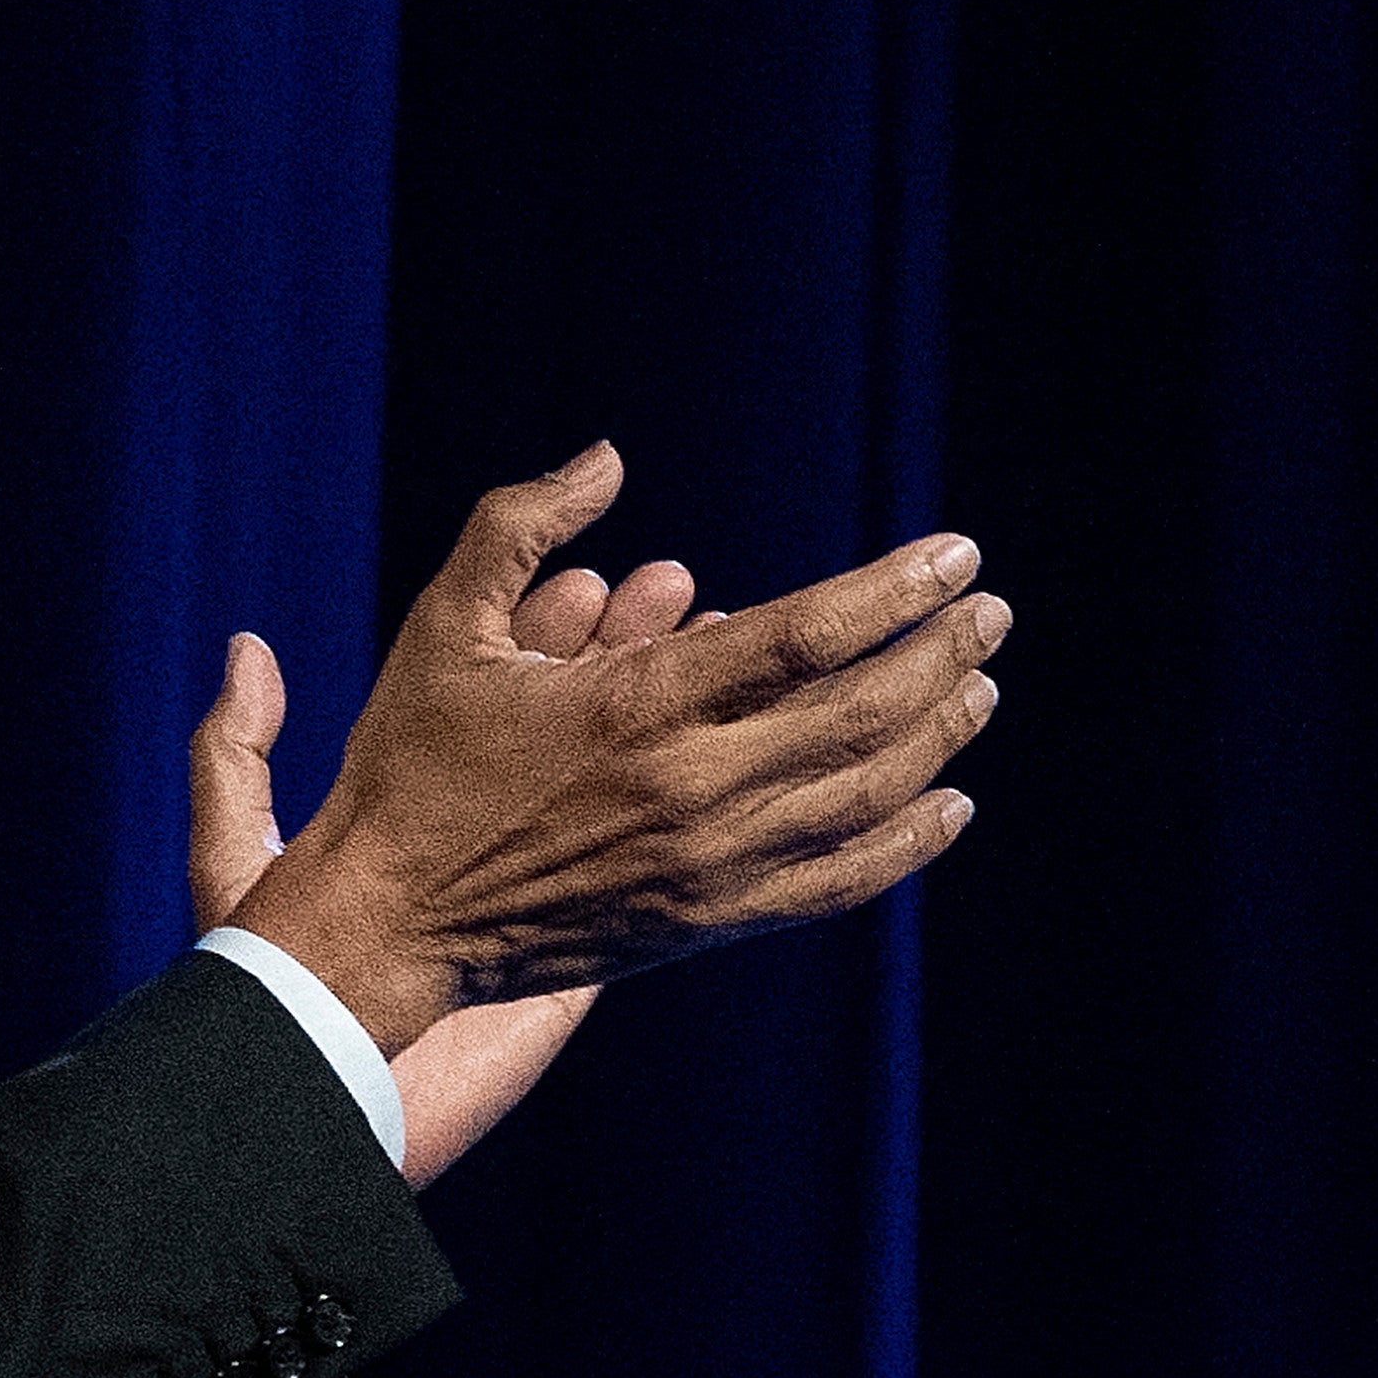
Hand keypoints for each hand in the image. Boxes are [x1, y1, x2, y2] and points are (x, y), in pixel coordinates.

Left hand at [193, 540, 702, 1184]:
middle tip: (672, 587)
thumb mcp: (231, 859)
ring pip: (632, 766)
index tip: (591, 577)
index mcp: (418, 789)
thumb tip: (247, 646)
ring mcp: (557, 868)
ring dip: (676, 704)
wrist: (341, 1071)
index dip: (544, 624)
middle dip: (630, 646)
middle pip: (579, 712)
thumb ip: (230, 759)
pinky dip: (702, 791)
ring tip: (714, 639)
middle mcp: (496, 820)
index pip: (497, 682)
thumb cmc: (281, 970)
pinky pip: (669, 843)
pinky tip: (737, 749)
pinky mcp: (604, 926)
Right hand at [222, 447, 1008, 1071]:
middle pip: (863, 711)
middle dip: (941, 653)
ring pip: (868, 793)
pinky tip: (949, 804)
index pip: (808, 636)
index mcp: (636, 703)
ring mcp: (712, 860)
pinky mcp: (714, 920)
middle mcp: (691, 783)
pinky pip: (841, 882)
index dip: (897, 592)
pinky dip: (908, 843)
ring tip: (979, 685)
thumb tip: (608, 455)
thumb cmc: (412, 763)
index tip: (960, 555)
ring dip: (939, 735)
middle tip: (990, 613)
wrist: (387, 922)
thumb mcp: (443, 626)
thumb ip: (519, 525)